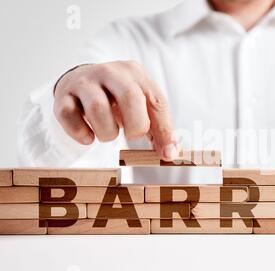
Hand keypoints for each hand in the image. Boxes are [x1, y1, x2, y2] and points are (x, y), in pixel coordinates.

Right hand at [53, 61, 177, 160]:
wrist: (81, 82)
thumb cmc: (118, 100)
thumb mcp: (142, 108)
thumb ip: (158, 129)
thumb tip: (170, 153)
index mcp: (136, 74)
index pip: (156, 101)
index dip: (164, 130)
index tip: (166, 153)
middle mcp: (110, 72)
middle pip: (129, 96)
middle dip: (135, 126)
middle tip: (132, 136)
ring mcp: (85, 82)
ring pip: (98, 108)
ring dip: (107, 132)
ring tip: (108, 135)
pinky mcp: (63, 95)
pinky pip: (68, 115)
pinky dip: (80, 133)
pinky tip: (88, 138)